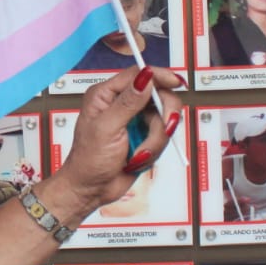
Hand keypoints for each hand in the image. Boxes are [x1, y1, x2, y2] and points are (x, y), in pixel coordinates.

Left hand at [51, 66, 183, 217]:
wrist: (91, 189)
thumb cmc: (89, 160)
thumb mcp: (107, 128)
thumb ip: (128, 102)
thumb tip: (146, 77)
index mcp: (106, 94)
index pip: (139, 74)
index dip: (160, 76)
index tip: (176, 83)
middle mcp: (122, 103)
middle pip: (158, 94)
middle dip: (162, 117)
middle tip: (164, 129)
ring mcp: (135, 119)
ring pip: (163, 118)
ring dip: (155, 140)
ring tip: (139, 154)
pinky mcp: (144, 134)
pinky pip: (163, 135)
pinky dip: (155, 149)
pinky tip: (138, 158)